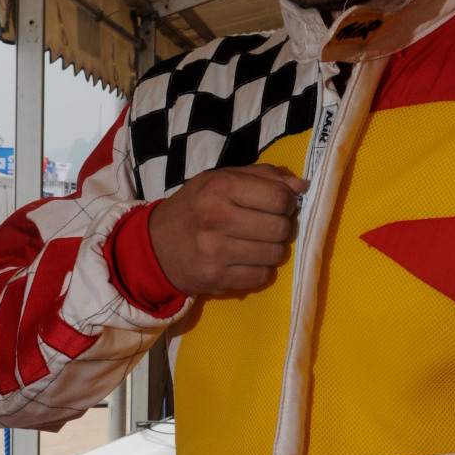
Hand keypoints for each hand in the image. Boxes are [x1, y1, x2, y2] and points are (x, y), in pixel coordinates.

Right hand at [149, 163, 307, 295]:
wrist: (153, 246)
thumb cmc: (193, 208)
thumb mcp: (220, 180)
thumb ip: (262, 176)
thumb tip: (301, 186)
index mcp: (219, 187)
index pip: (278, 197)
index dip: (286, 202)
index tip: (277, 205)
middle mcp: (216, 217)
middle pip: (280, 227)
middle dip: (279, 226)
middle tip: (264, 226)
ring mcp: (215, 251)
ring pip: (275, 254)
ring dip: (271, 249)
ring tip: (254, 243)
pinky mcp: (216, 277)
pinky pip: (262, 275)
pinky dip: (259, 269)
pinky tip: (244, 260)